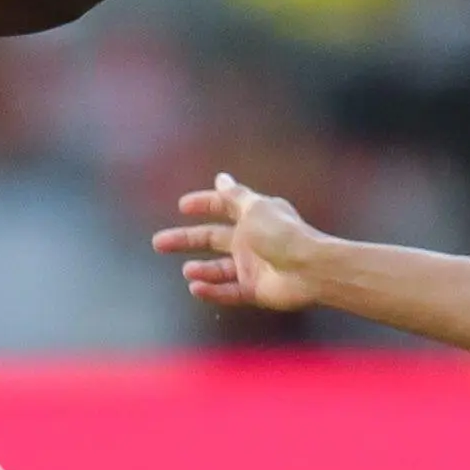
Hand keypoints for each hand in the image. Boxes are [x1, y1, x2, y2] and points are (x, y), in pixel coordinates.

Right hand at [154, 174, 324, 311]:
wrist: (311, 270)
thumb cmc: (284, 234)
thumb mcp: (255, 208)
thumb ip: (235, 196)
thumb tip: (221, 177)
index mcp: (254, 217)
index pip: (223, 207)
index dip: (204, 204)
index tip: (183, 206)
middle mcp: (251, 241)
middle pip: (212, 239)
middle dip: (185, 240)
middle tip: (159, 242)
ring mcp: (253, 267)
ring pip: (218, 269)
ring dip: (201, 270)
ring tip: (188, 271)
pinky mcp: (255, 291)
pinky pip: (228, 292)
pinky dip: (212, 291)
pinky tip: (196, 288)